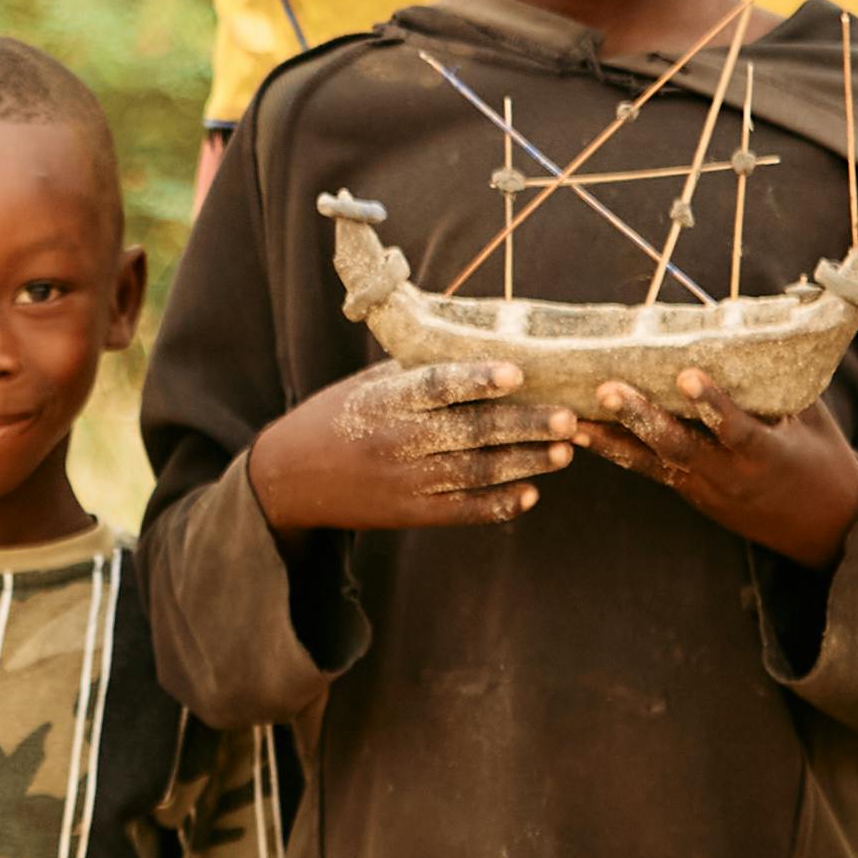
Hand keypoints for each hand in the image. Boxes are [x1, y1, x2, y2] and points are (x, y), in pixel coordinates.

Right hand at [238, 358, 576, 532]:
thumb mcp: (367, 382)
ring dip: (524, 463)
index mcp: (384, 399)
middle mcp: (397, 440)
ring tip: (564, 451)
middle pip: (470, 432)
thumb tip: (477, 343)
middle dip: (523, 425)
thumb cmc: (335, 416)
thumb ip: (415, 369)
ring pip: (475, 472)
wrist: (289, 477)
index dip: (477, 379)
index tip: (516, 372)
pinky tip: (530, 494)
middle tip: (568, 417)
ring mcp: (405, 481)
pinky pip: (462, 511)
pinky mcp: (409, 513)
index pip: (436, 386)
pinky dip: (498, 504)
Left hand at [561, 367, 857, 563]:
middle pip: (679, 447)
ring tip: (572, 419)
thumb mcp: (811, 419)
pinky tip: (582, 435)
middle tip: (607, 390)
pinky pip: (650, 470)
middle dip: (641, 417)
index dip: (713, 403)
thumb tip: (760, 325)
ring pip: (653, 463)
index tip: (688, 374)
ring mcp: (707, 488)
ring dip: (611, 440)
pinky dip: (617, 451)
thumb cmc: (821, 460)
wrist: (827, 529)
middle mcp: (732, 476)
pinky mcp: (691, 493)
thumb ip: (780, 381)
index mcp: (769, 455)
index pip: (738, 429)